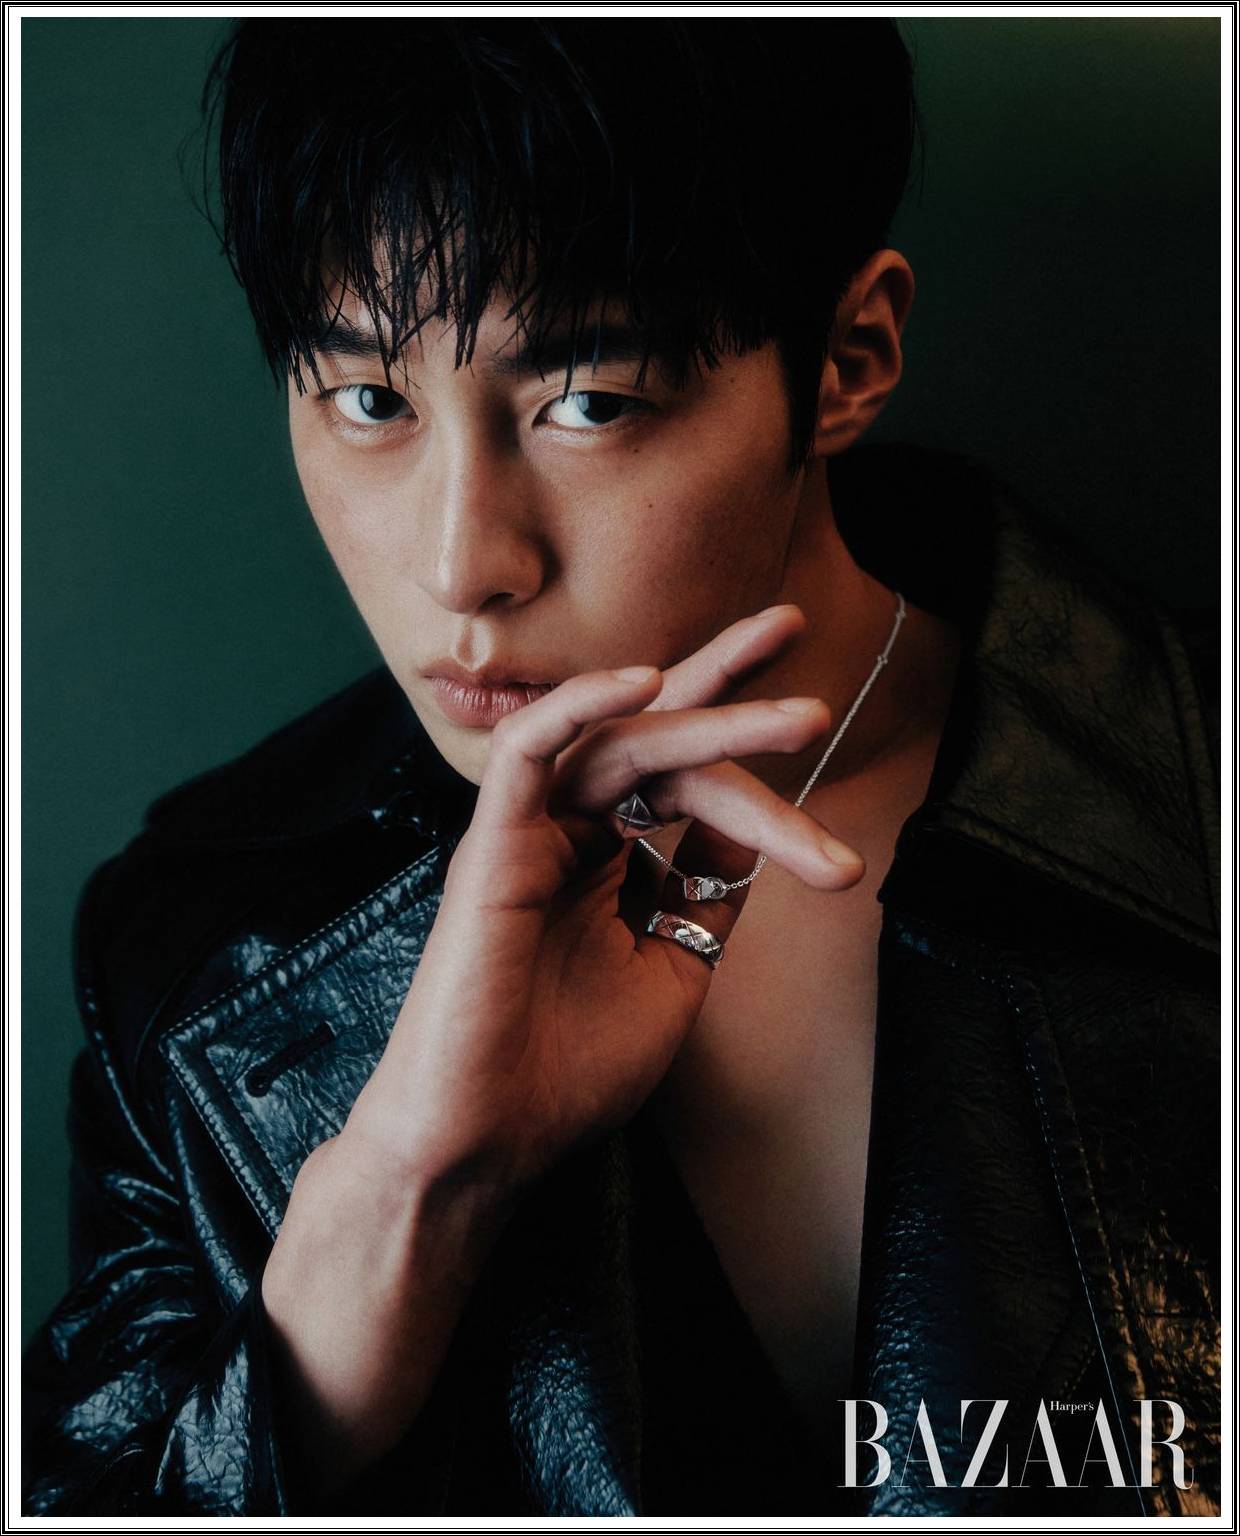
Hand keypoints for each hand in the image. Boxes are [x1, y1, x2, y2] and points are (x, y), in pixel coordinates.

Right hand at [344, 602, 864, 1192]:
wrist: (489, 1141)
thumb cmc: (569, 1070)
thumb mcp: (670, 971)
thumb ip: (703, 894)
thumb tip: (750, 826)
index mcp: (605, 860)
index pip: (681, 780)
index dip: (747, 752)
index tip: (822, 768)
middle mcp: (569, 833)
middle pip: (653, 735)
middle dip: (727, 682)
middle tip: (794, 625)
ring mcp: (529, 834)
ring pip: (619, 742)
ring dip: (707, 716)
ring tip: (799, 716)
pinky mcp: (492, 845)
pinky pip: (528, 752)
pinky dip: (580, 706)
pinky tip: (644, 681)